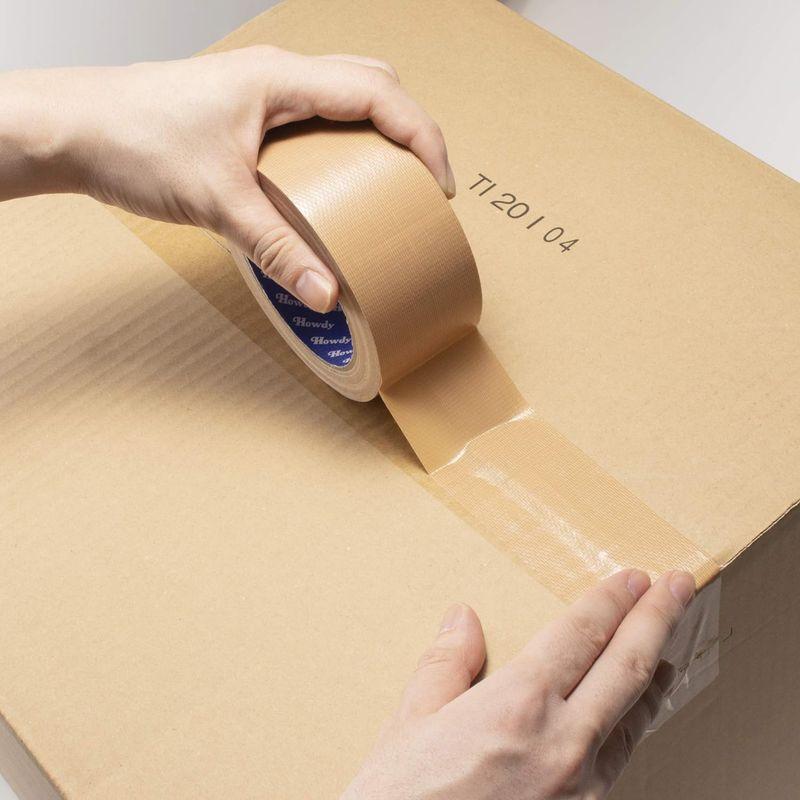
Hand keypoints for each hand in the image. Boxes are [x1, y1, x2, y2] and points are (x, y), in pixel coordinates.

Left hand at [1, 48, 453, 311]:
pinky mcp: (247, 109)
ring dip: (375, 131)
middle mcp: (278, 75)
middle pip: (373, 82)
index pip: (380, 93)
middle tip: (422, 181)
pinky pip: (314, 113)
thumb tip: (326, 292)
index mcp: (283, 81)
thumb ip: (278, 250)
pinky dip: (340, 140)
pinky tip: (333, 178)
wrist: (74, 128)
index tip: (441, 184)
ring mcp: (262, 88)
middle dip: (409, 128)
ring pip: (344, 93)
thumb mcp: (219, 203)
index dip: (423, 136)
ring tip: (388, 181)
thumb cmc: (134, 140)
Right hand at [342, 569, 694, 799]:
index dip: (611, 600)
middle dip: (658, 617)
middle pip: (625, 665)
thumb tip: (462, 618)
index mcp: (517, 706)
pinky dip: (634, 723)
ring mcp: (581, 788)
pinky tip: (631, 716)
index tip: (632, 577)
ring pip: (634, 716)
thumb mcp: (410, 723)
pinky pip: (620, 758)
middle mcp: (561, 743)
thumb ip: (444, 663)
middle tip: (678, 586)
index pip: (580, 634)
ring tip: (667, 647)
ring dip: (655, 673)